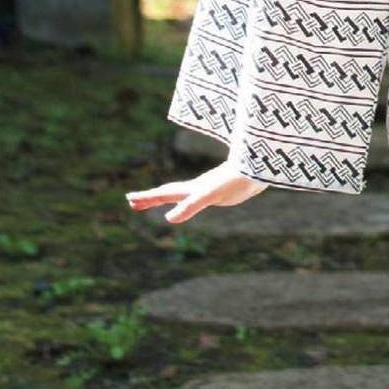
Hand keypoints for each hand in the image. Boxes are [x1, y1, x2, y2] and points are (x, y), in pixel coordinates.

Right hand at [126, 161, 267, 222]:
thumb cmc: (235, 181)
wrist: (259, 169)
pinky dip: (186, 203)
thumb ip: (190, 206)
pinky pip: (195, 199)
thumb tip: (168, 219)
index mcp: (192, 189)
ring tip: (154, 201)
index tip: (129, 199)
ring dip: (165, 199)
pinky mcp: (220, 192)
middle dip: (149, 198)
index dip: (147, 197)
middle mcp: (197, 188)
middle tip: (132, 201)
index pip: (164, 194)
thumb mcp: (210, 195)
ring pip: (181, 195)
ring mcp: (207, 189)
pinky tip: (188, 204)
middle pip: (168, 193)